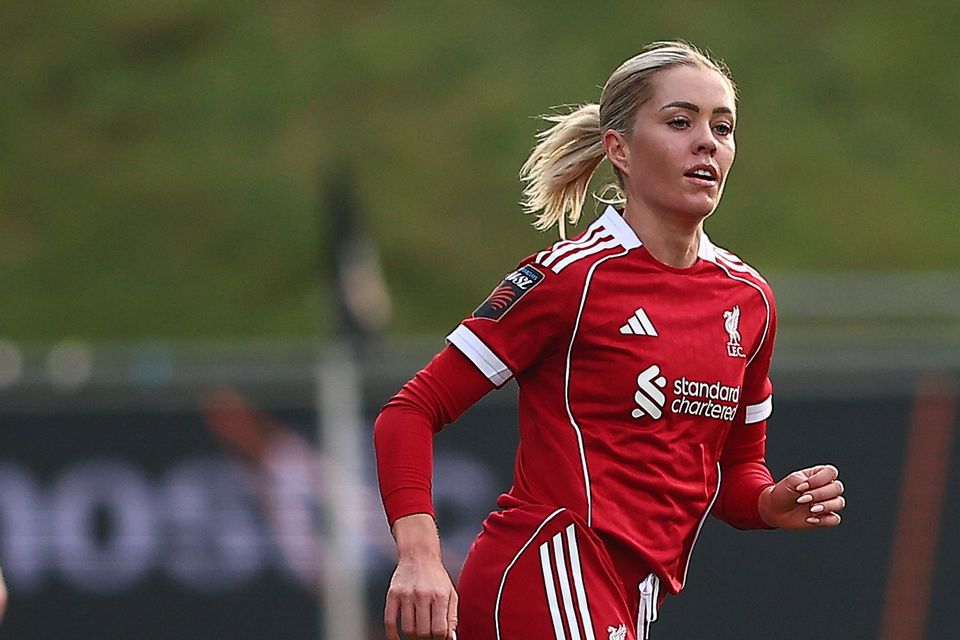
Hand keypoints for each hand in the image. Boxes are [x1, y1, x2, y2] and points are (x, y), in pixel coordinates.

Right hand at [385, 514, 458, 639]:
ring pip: (408, 629)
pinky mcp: (392, 594)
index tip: (438, 638)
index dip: (440, 639)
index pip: (440, 630)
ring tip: (417, 633)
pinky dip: (392, 635)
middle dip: (427, 639)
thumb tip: (449, 638)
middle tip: (428, 637)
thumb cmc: (436, 576)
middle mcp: (422, 595)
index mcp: (439, 595)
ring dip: (413, 637)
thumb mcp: (450, 593)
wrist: (418, 555)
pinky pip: (389, 621)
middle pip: (423, 632)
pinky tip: (397, 639)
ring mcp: (406, 594)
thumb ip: (452, 616)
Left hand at [758, 464, 844, 529]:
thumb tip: (818, 493)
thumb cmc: (783, 492)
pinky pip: (835, 519)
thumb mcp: (791, 481)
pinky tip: (810, 519)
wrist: (775, 509)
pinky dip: (823, 520)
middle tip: (802, 499)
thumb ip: (805, 482)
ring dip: (825, 506)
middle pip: (838, 488)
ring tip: (810, 509)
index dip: (819, 480)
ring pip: (839, 503)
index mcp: (819, 475)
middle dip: (819, 494)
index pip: (831, 472)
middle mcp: (827, 488)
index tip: (801, 487)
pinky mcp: (826, 518)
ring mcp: (828, 503)